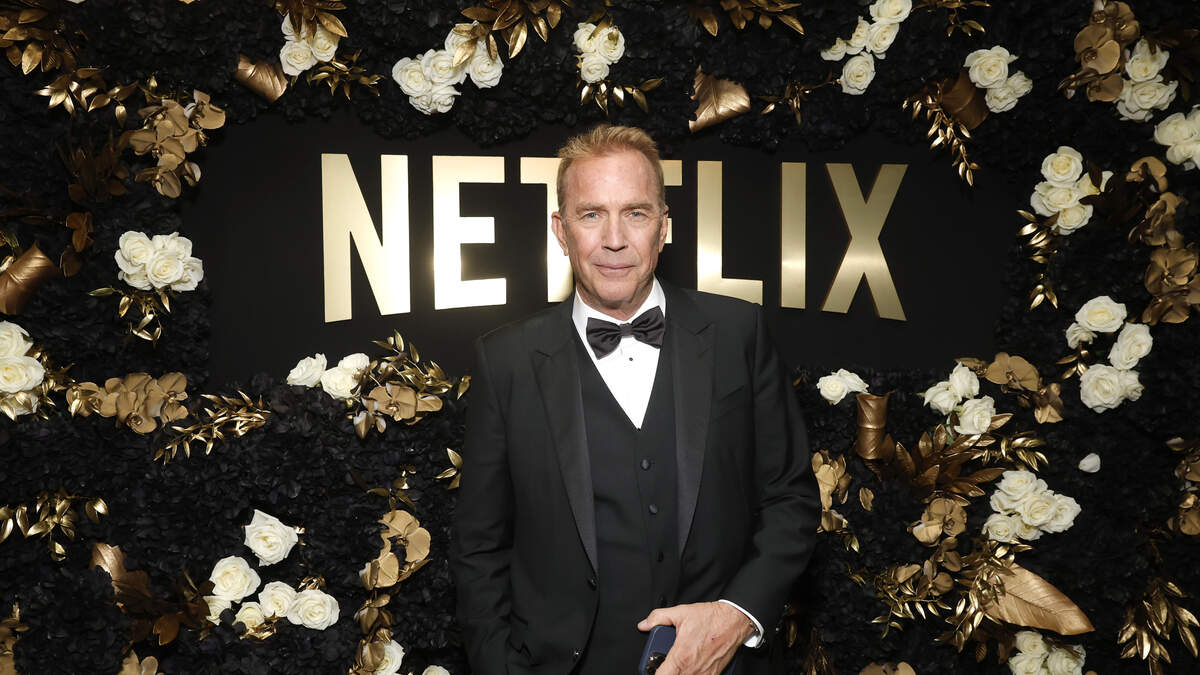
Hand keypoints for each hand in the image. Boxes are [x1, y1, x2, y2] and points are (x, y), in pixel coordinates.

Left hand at [637, 601, 753, 674]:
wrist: (733, 620)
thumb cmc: (710, 618)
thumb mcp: (680, 612)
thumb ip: (658, 618)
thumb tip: (644, 624)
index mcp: (680, 656)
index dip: (653, 673)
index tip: (652, 669)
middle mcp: (692, 669)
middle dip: (667, 672)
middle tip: (666, 664)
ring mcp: (704, 674)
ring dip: (680, 673)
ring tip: (679, 664)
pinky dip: (693, 673)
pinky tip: (692, 664)